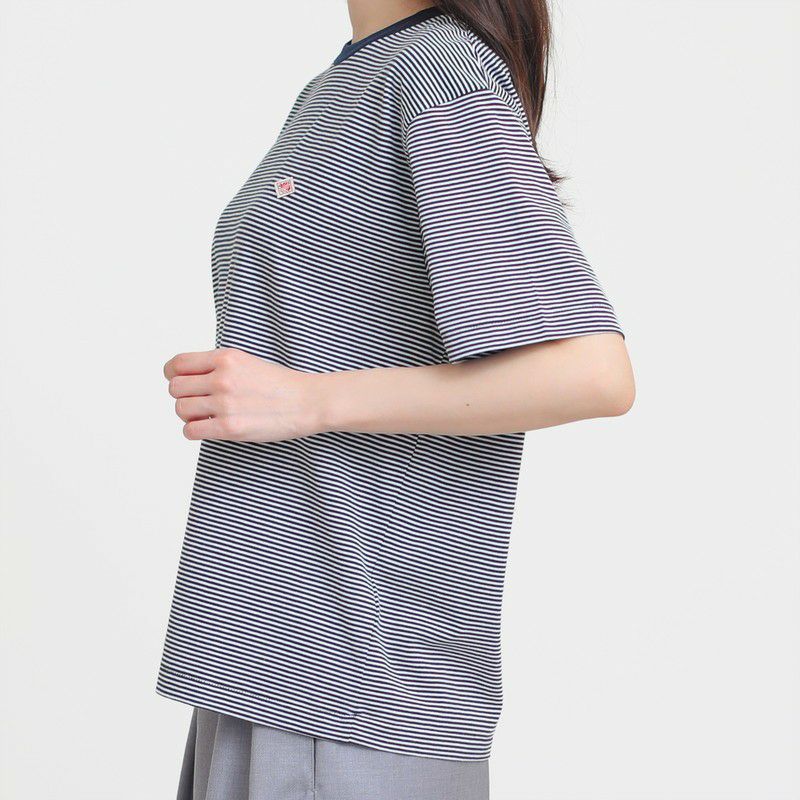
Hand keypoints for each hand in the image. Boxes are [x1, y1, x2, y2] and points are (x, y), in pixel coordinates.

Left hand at [163, 348, 324, 441]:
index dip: (172, 374)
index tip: (179, 381)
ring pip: (181, 409)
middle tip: (198, 403)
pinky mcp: (229, 427)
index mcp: (226, 358)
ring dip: (190, 415)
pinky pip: (190, 430)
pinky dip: (195, 431)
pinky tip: (209, 428)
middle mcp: (222, 378)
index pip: (177, 364)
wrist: (308, 402)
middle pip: (175, 388)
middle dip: (183, 396)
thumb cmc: (281, 384)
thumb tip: (187, 377)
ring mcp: (224, 403)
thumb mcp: (248, 362)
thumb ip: (219, 366)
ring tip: (206, 416)